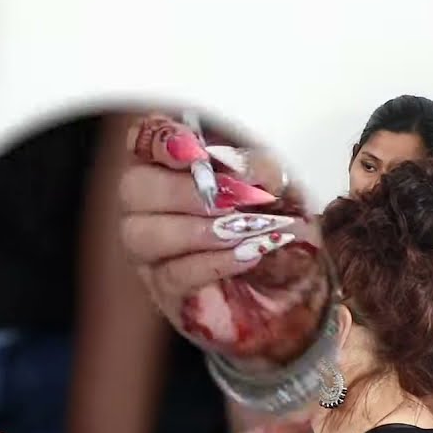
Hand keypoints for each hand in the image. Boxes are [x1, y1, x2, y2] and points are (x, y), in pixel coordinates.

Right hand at [119, 114, 329, 364]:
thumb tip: (244, 165)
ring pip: (141, 235)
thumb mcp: (286, 189)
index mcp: (176, 165)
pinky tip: (248, 254)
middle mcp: (153, 206)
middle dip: (183, 190)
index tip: (195, 148)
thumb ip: (263, 168)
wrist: (300, 287)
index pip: (143, 139)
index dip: (159, 138)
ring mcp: (154, 253)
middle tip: (230, 198)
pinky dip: (213, 262)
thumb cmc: (282, 227)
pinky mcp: (169, 293)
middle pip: (133, 188)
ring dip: (195, 229)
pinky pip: (172, 275)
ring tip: (240, 229)